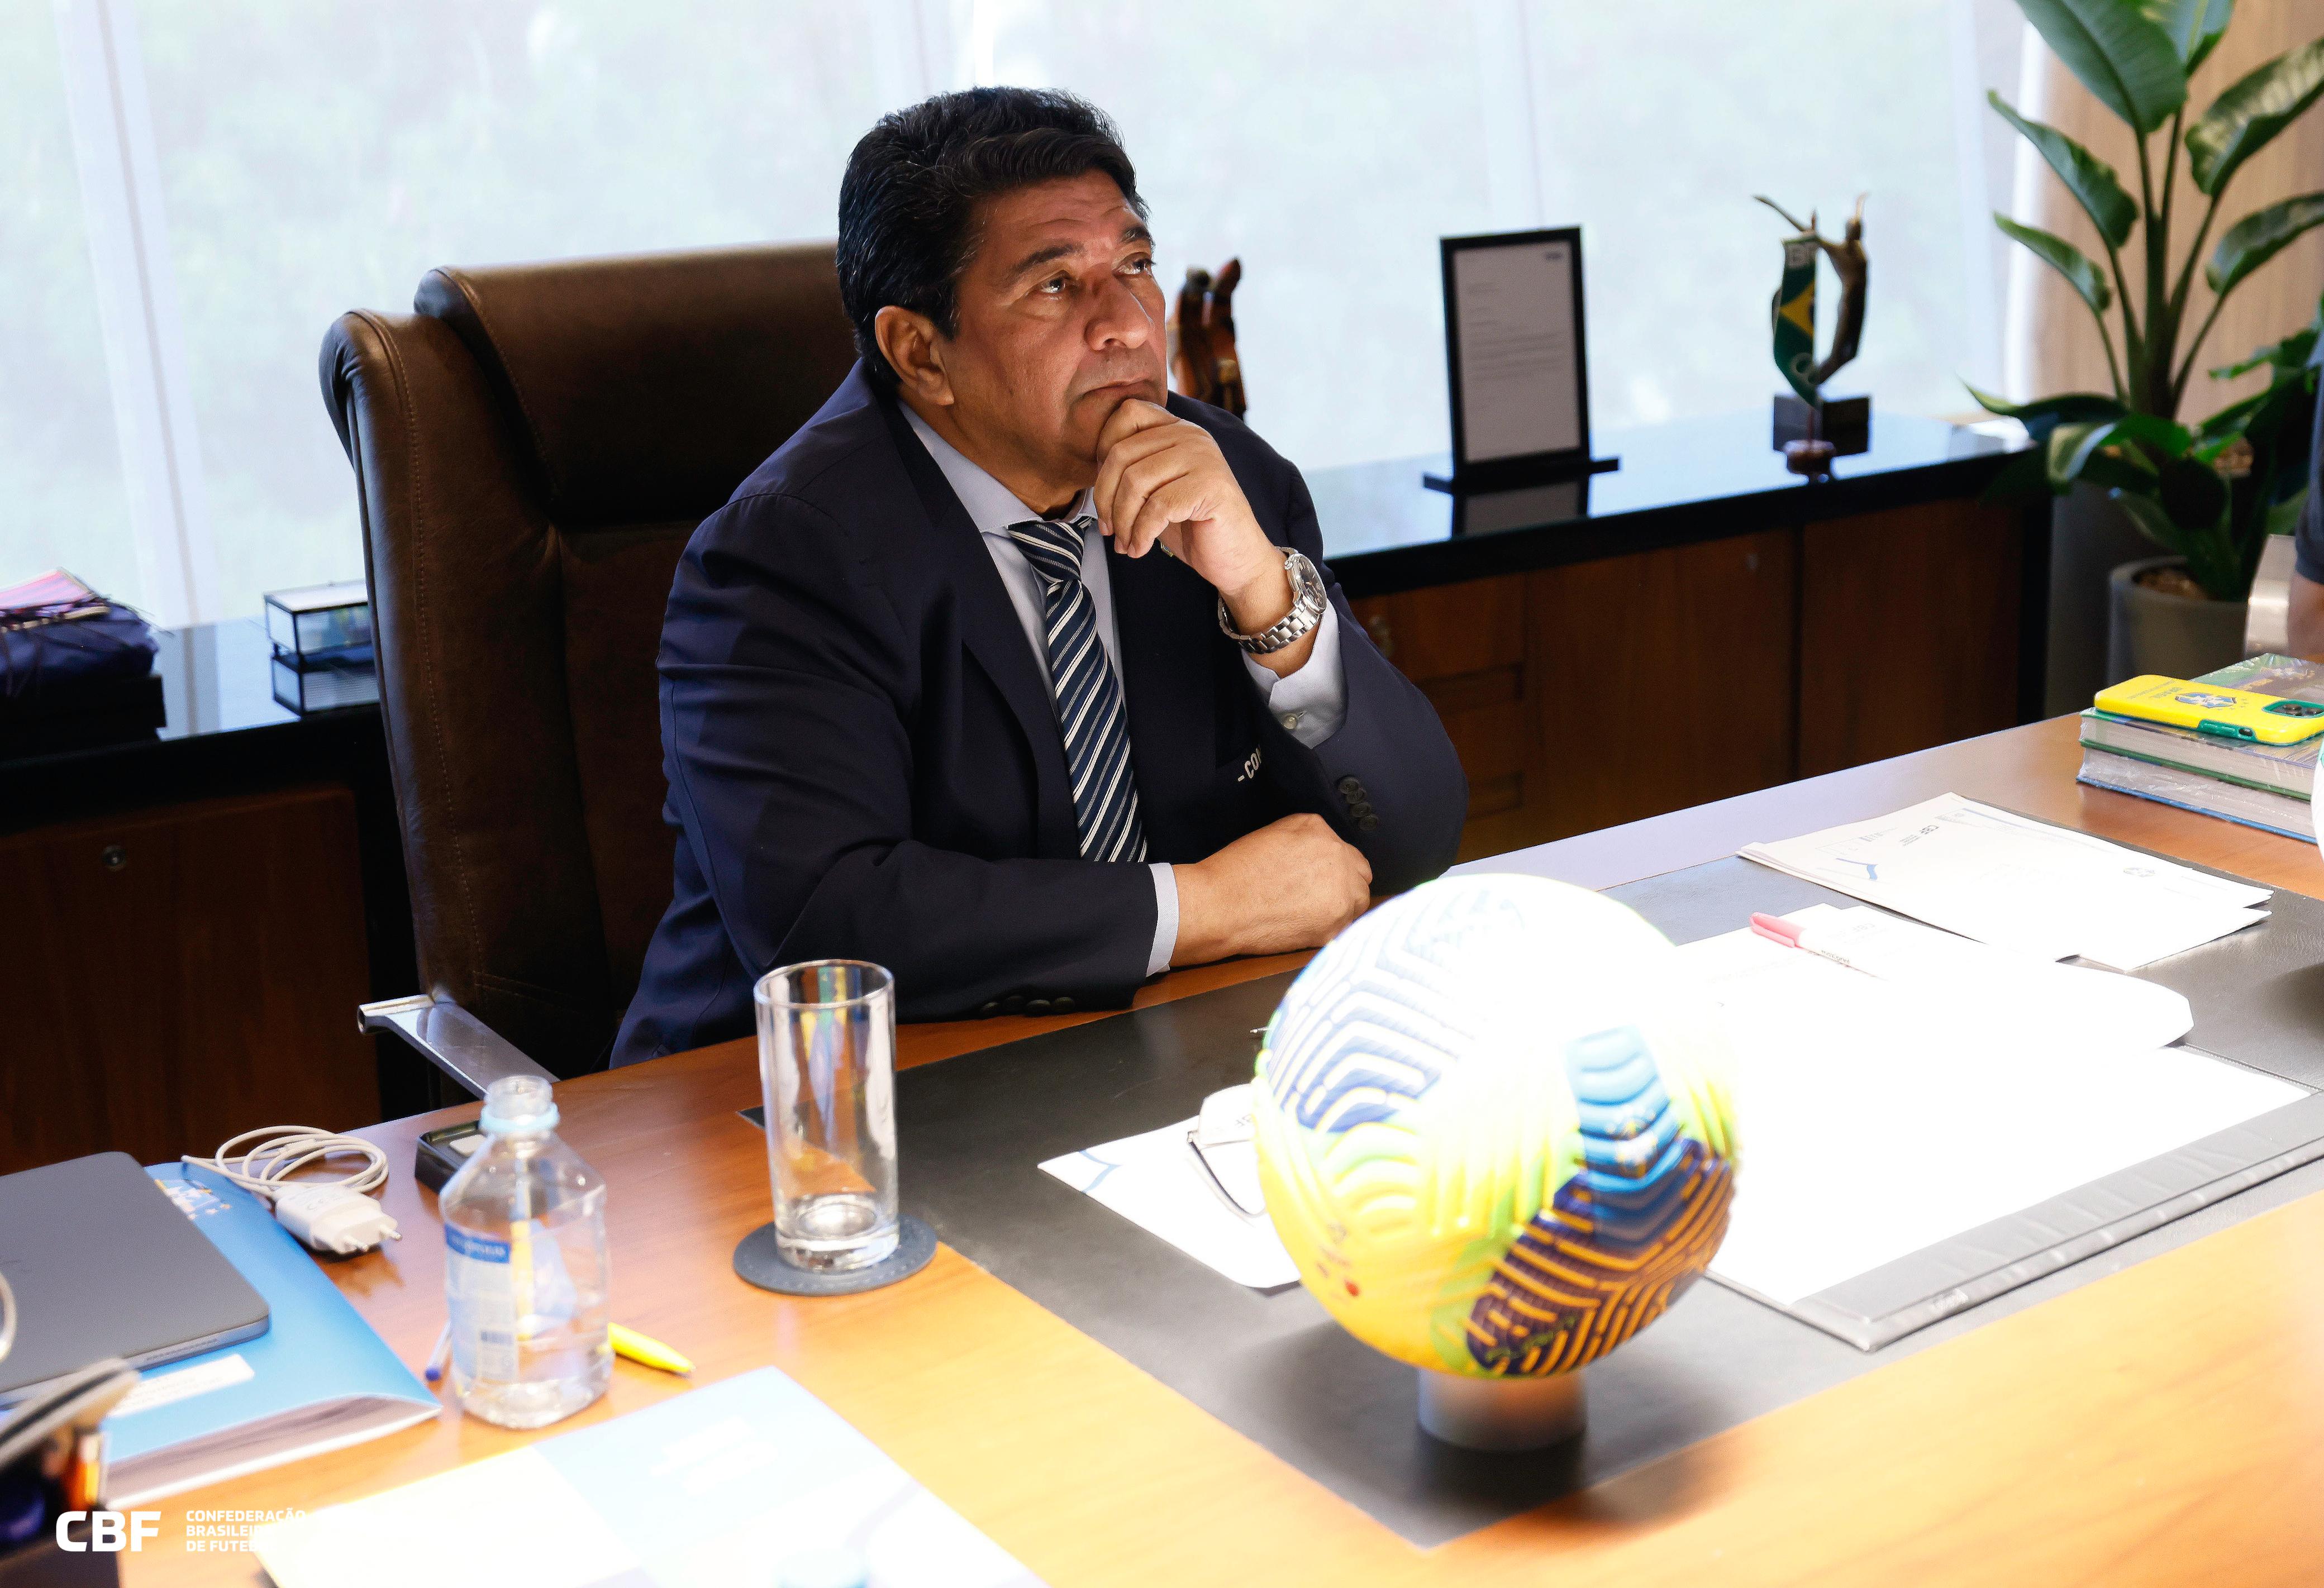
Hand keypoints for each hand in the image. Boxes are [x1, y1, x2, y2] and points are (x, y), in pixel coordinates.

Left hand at [1092, 400, 1286, 625]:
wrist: (1235, 559)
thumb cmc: (1191, 526)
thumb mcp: (1154, 491)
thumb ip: (1131, 470)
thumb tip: (1092, 469)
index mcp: (1177, 428)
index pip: (1127, 413)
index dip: (1103, 450)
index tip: (1105, 491)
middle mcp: (1192, 435)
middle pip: (1122, 452)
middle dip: (1105, 498)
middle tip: (1109, 530)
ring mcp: (1204, 458)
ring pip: (1136, 481)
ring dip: (1123, 521)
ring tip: (1125, 543)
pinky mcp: (1211, 486)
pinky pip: (1157, 507)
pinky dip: (1140, 534)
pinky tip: (1140, 549)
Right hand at [1171, 814, 1371, 966]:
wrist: (1220, 906)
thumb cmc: (1238, 870)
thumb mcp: (1275, 831)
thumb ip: (1309, 832)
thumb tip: (1324, 845)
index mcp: (1324, 837)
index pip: (1350, 855)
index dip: (1338, 867)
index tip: (1324, 877)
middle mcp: (1340, 864)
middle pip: (1361, 879)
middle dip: (1346, 885)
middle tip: (1321, 895)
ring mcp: (1340, 899)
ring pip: (1359, 904)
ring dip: (1344, 906)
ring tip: (1315, 912)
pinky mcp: (1332, 930)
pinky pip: (1347, 929)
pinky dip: (1333, 929)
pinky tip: (1309, 926)